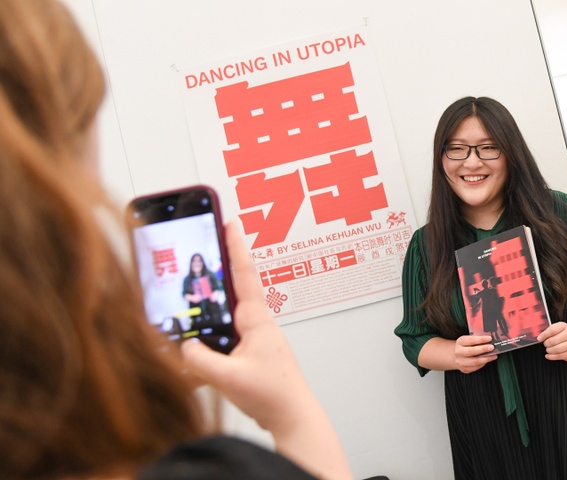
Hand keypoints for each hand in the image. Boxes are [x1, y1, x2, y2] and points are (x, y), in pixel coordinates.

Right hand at [182, 221, 352, 479]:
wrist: (293, 416)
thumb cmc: (274, 394)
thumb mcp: (229, 377)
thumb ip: (201, 360)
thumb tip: (183, 346)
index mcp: (256, 320)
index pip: (244, 274)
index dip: (235, 247)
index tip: (230, 222)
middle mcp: (256, 324)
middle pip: (229, 292)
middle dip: (211, 278)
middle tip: (194, 260)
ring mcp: (253, 340)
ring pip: (223, 320)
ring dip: (206, 319)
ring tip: (185, 318)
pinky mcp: (248, 355)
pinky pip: (223, 342)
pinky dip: (208, 347)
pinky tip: (194, 363)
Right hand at [454, 335, 496, 372]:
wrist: (457, 356)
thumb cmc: (465, 346)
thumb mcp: (469, 340)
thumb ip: (477, 339)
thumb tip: (489, 340)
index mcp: (460, 342)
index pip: (471, 340)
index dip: (481, 339)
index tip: (489, 338)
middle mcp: (458, 352)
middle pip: (472, 351)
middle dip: (483, 349)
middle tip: (492, 347)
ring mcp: (461, 362)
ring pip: (475, 361)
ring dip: (486, 358)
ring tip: (493, 355)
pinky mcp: (464, 369)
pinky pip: (476, 367)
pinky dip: (483, 363)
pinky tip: (488, 360)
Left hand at [537, 322, 566, 361]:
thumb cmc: (561, 334)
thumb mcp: (556, 328)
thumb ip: (547, 331)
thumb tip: (539, 337)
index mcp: (564, 326)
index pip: (552, 330)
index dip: (544, 335)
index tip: (539, 338)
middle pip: (553, 341)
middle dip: (546, 343)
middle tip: (545, 344)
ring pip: (556, 349)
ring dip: (549, 350)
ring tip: (548, 349)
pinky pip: (559, 356)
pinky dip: (551, 357)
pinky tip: (548, 355)